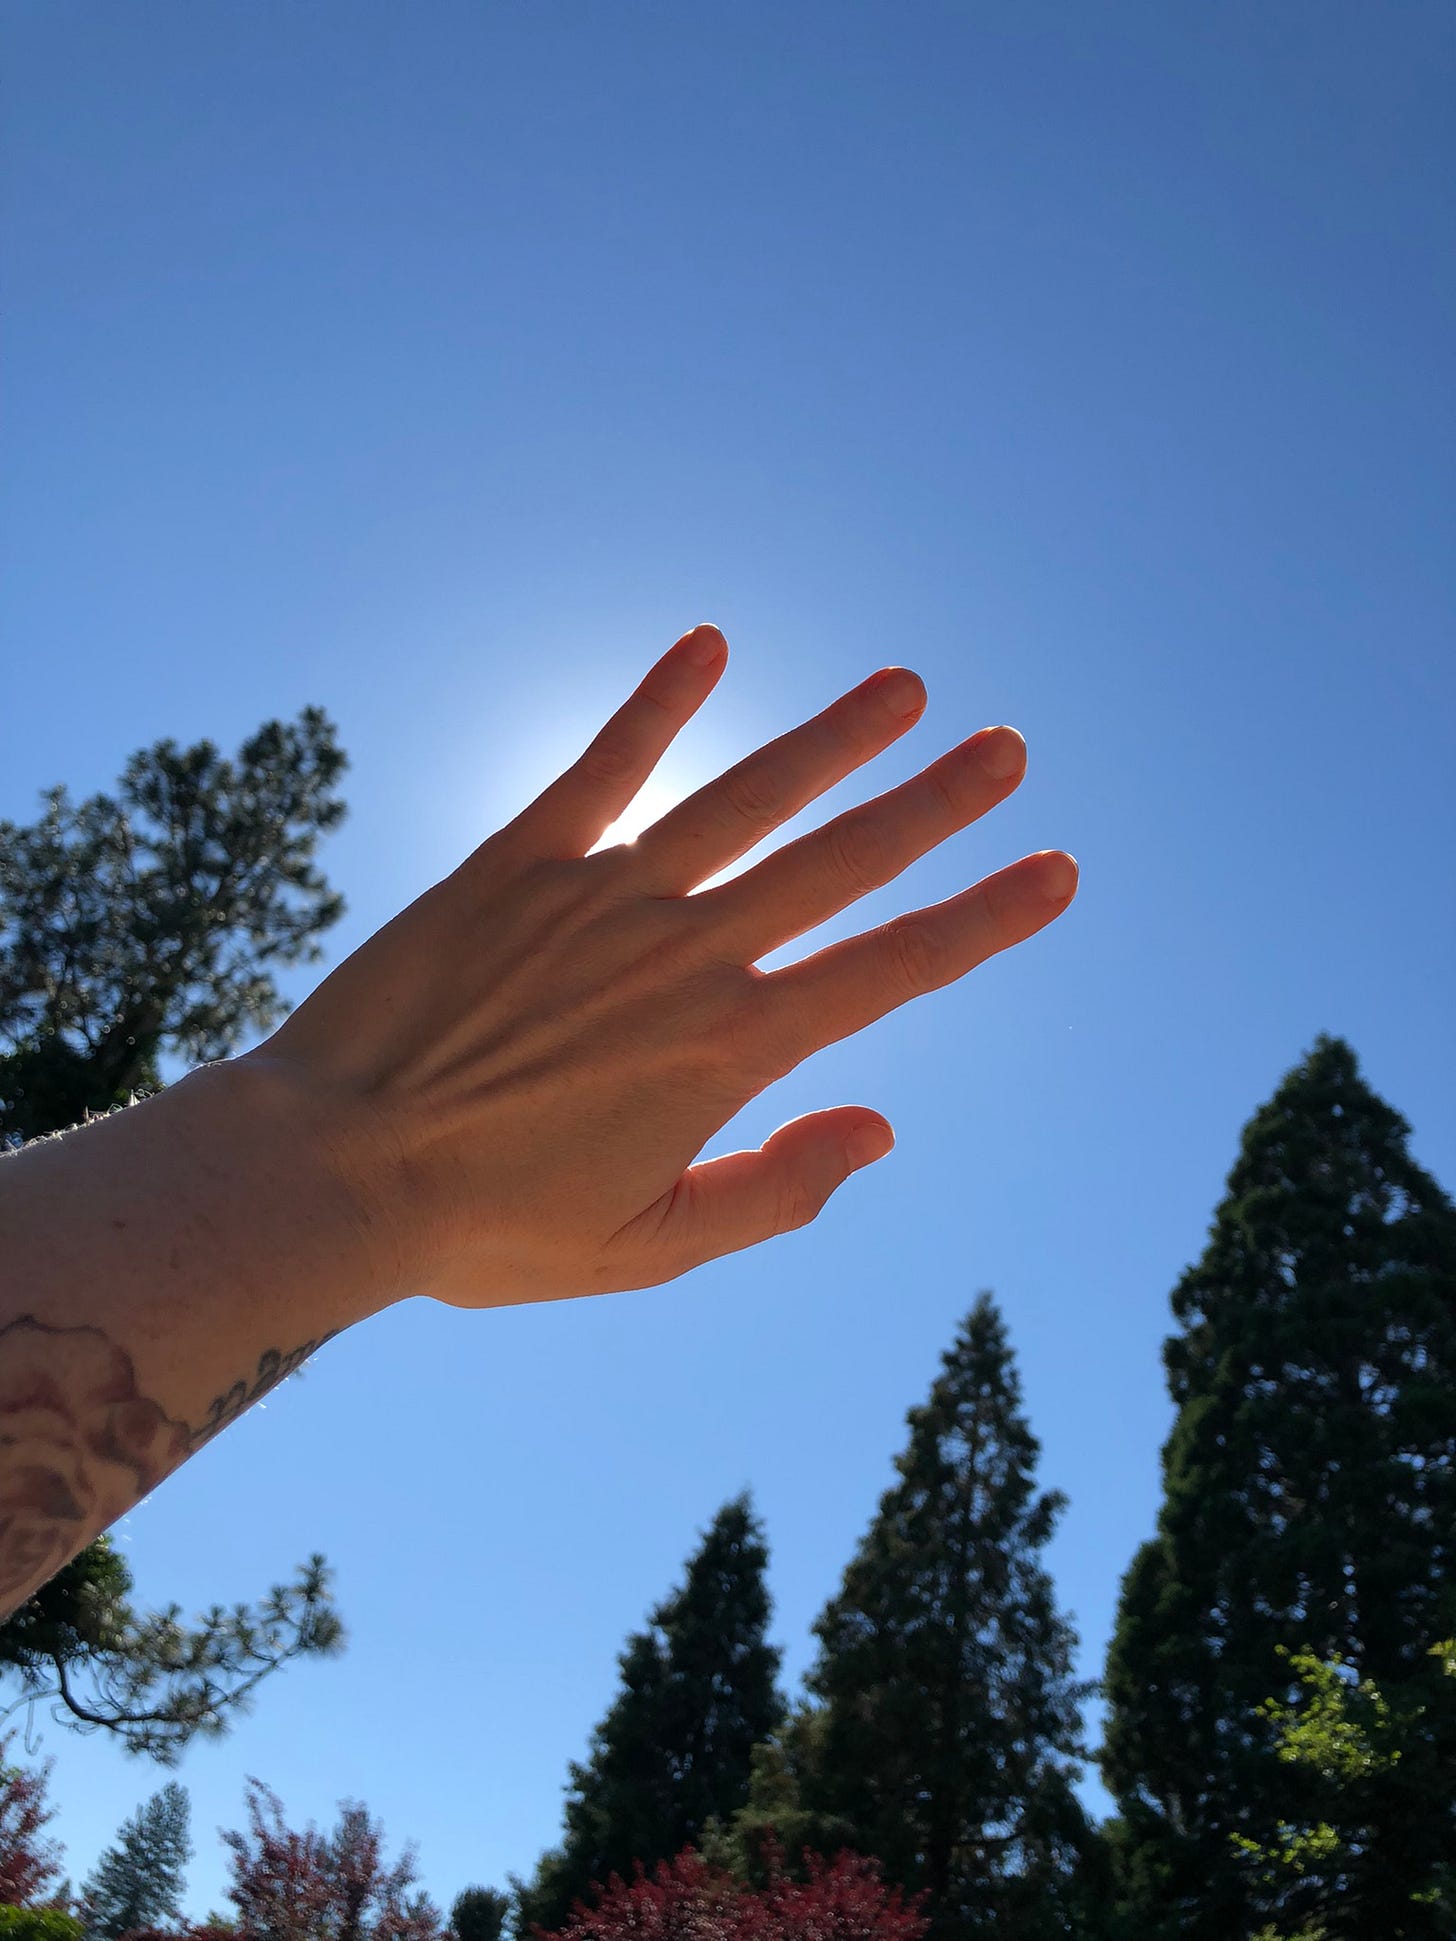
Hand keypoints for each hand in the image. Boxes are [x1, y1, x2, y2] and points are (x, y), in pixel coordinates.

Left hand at [245, 625, 1076, 1308]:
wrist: (332, 1172)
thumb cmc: (486, 1228)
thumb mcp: (648, 1250)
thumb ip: (776, 1192)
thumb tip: (881, 1131)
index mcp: (729, 1048)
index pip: (892, 969)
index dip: (985, 920)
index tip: (1056, 872)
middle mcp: (685, 953)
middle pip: (840, 863)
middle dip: (937, 805)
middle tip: (1009, 748)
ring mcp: (601, 897)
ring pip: (745, 800)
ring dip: (831, 741)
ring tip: (903, 689)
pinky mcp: (516, 863)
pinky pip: (601, 766)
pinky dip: (655, 703)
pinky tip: (709, 644)